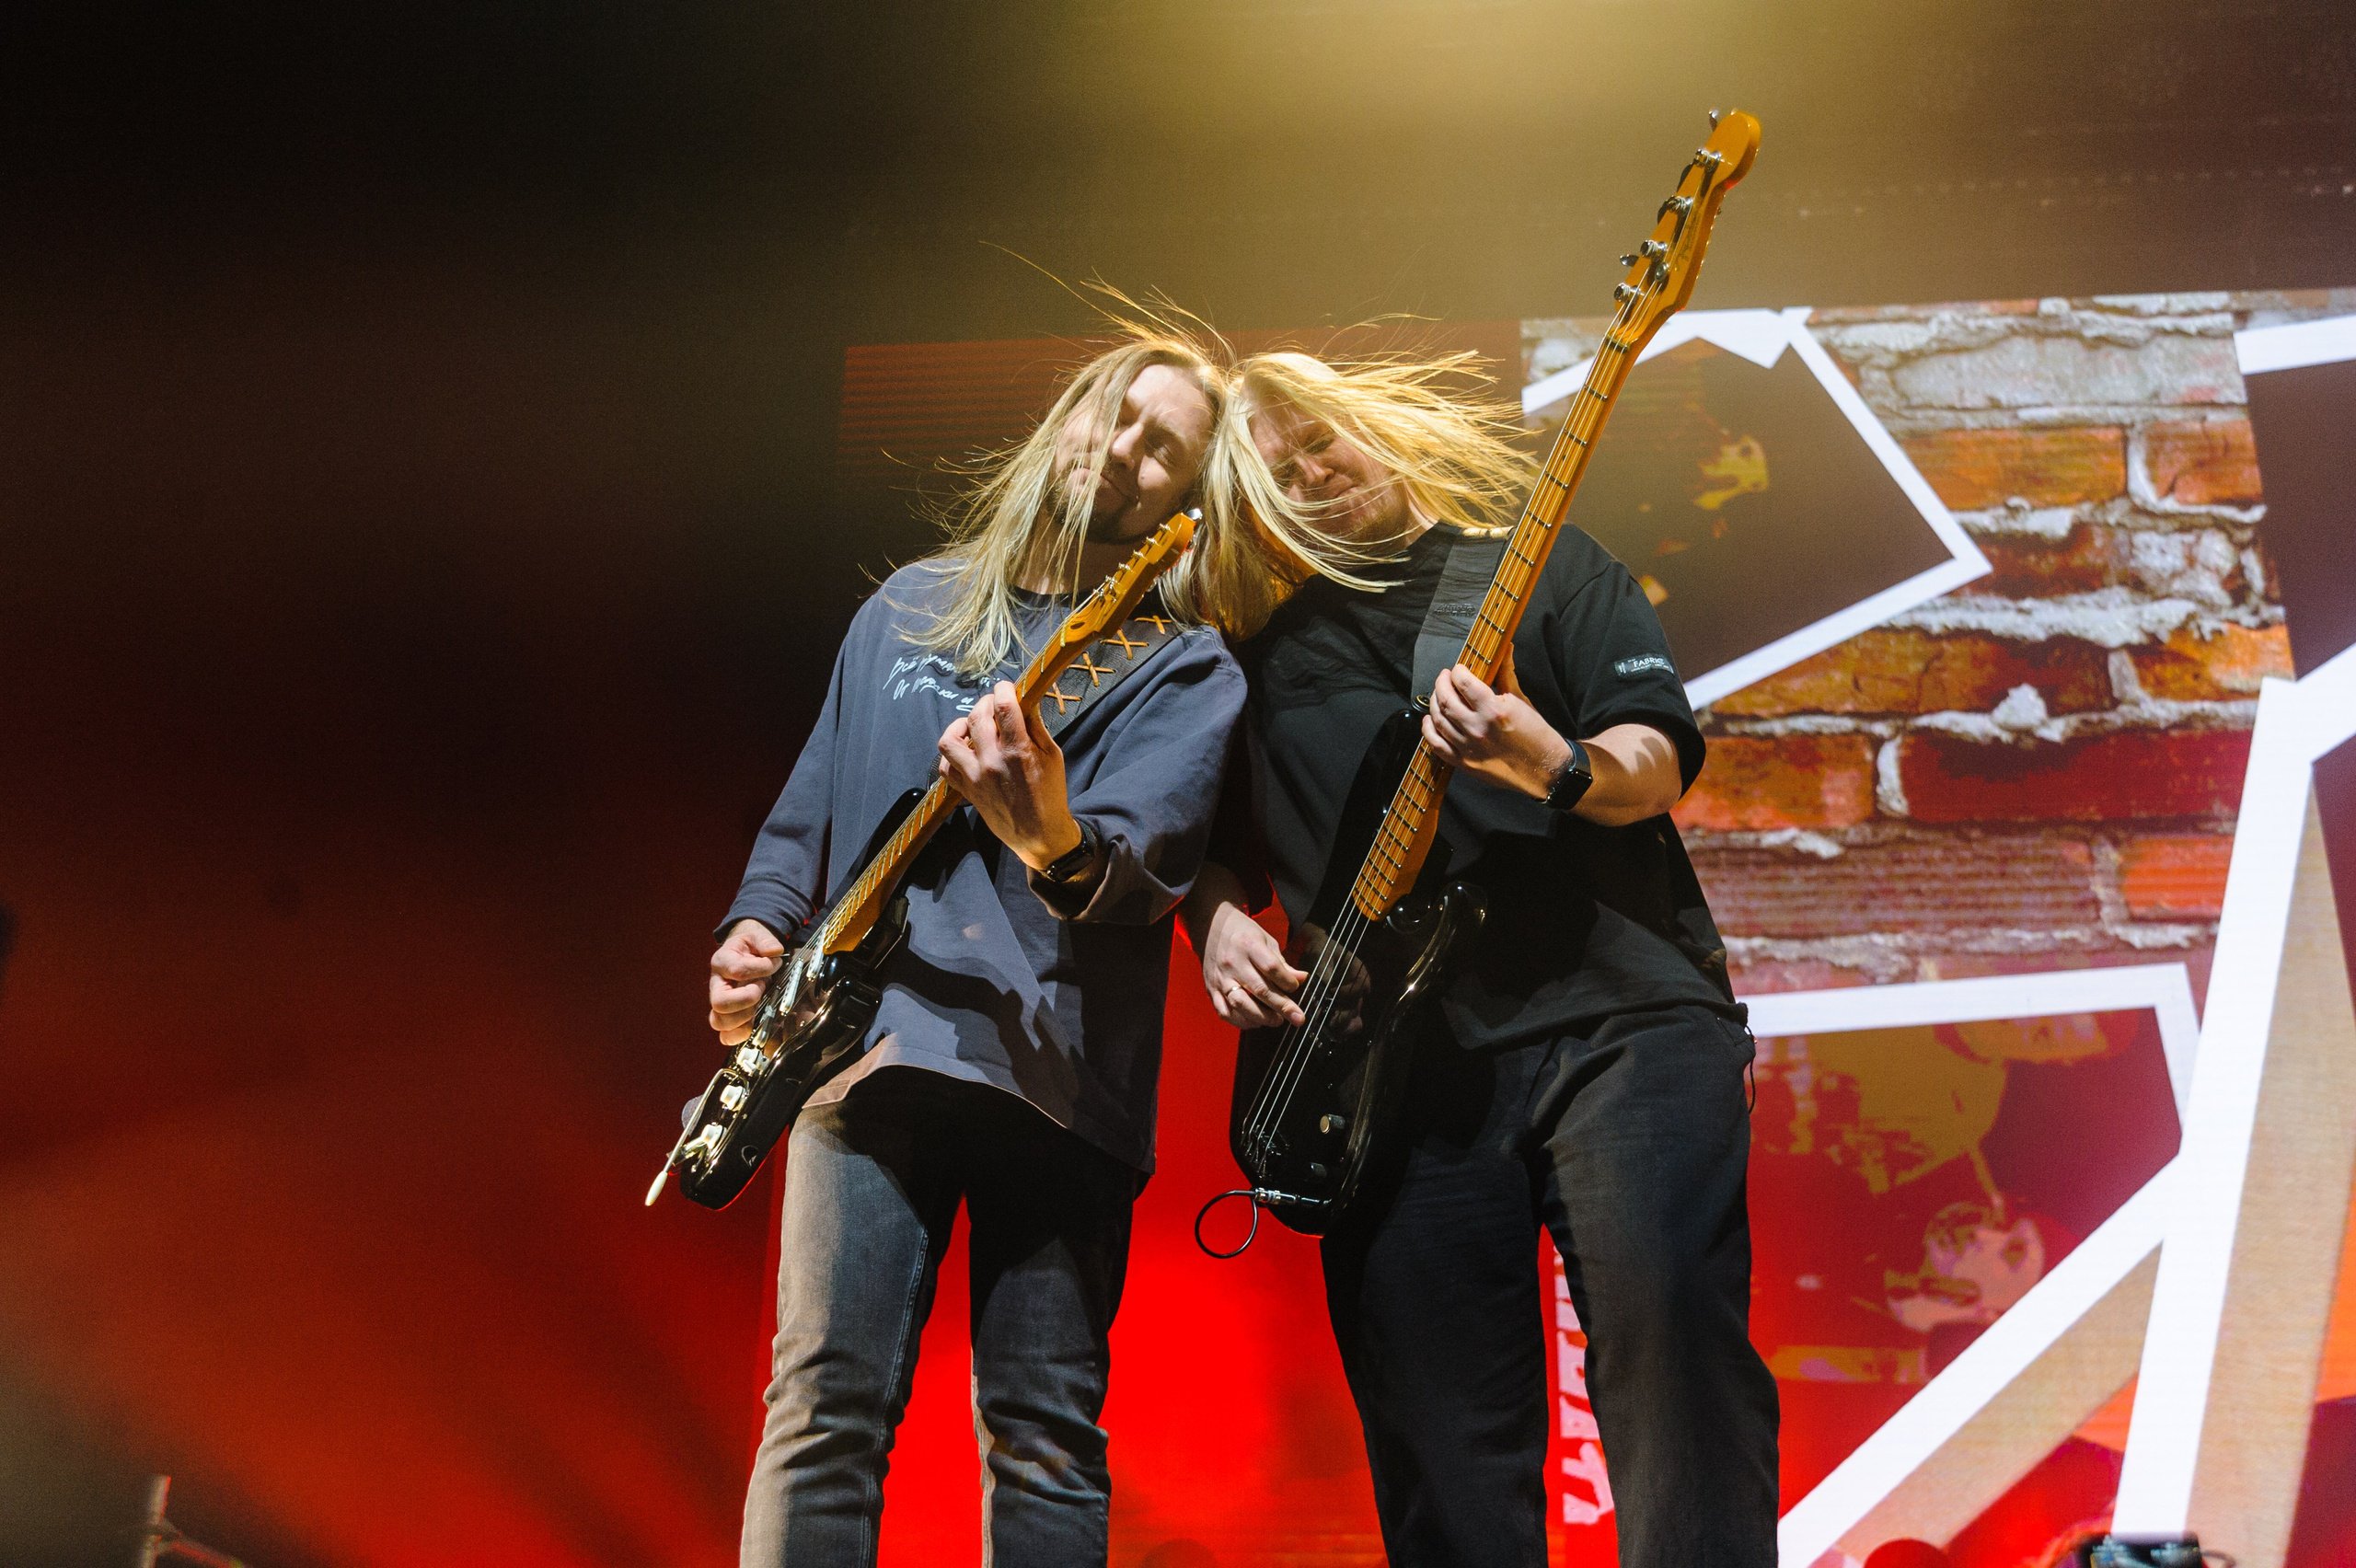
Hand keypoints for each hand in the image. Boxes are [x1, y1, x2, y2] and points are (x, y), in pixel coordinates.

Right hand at [709, 919, 785, 1045]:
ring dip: (743, 1017)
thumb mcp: (757, 937)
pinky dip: (739, 1035)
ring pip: (719, 1021)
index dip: (759, 969)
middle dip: (747, 998)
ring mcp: (719, 1003)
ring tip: (757, 1005)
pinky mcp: (726, 1017)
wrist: (745, 956)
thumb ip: (766, 941)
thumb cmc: (750, 949)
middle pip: (720, 1002)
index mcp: (722, 961)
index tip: (772, 965)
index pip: (736, 970)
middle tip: (761, 989)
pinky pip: (725, 1036)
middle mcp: (716, 984)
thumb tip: (774, 952)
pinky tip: (753, 1025)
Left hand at [937, 681, 1083, 871]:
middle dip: (985, 703)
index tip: (1005, 688)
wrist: (1039, 833)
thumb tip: (1024, 702)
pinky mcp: (967, 791)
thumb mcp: (1054, 756)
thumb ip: (1036, 727)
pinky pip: (946, 767)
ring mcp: (975, 777)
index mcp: (1018, 751)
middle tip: (994, 705)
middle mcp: (992, 762)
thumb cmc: (1050, 794)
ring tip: (972, 726)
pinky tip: (966, 750)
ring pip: (950, 740)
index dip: (1003, 690)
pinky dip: (952, 754)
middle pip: (977, 717)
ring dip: (959, 726)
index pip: (1003, 707)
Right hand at [1199, 900, 1307, 1028]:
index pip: (1271, 968)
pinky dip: (1240, 1021)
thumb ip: (1282, 963)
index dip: (1287, 982)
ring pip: (1240, 1004)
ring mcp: (1220, 978)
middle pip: (1259, 989)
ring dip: (1261, 1017)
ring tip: (1276, 1020)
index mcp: (1249, 946)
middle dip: (1282, 1007)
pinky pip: (1224, 1011)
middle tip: (1297, 1018)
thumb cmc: (1243, 933)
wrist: (1211, 928)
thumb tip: (1301, 979)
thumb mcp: (1266, 940)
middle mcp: (1233, 963)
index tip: (1295, 988)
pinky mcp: (1211, 989)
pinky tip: (1254, 1021)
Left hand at [1422, 654, 1571, 800]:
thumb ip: (1506, 675)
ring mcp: (1468, 747)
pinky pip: (1436, 745)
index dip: (1458, 672)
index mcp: (1494, 710)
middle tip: (1444, 677)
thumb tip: (1506, 650)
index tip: (1458, 669)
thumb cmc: (1537, 736)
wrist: (1544, 770)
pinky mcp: (1464, 763)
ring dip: (1434, 703)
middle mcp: (1478, 728)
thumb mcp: (1522, 701)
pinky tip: (1430, 720)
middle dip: (1441, 683)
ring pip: (1438, 720)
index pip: (1464, 683)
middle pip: (1446, 700)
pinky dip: (1429, 730)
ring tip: (1439, 695)